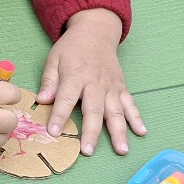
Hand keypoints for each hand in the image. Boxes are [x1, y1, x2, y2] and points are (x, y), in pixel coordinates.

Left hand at [36, 8, 146, 155]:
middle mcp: (95, 83)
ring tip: (121, 150)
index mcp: (75, 75)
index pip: (65, 98)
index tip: (54, 132)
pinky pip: (130, 104)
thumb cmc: (71, 48)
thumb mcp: (54, 59)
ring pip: (116, 111)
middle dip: (91, 131)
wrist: (96, 32)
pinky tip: (141, 132)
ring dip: (119, 131)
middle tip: (88, 150)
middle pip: (94, 109)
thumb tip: (42, 101)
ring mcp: (111, 86)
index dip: (59, 116)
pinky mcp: (122, 87)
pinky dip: (137, 118)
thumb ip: (49, 81)